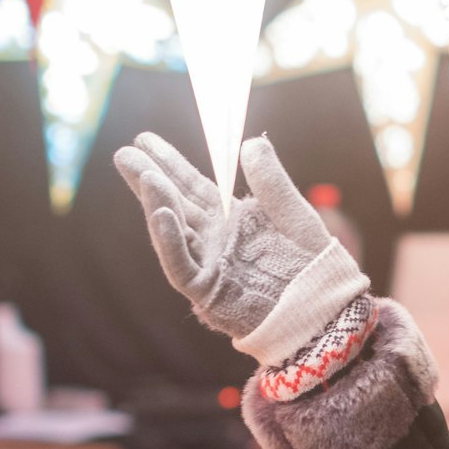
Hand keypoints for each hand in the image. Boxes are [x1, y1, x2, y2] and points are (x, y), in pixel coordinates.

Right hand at [115, 133, 367, 364]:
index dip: (171, 163)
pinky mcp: (208, 293)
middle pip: (176, 205)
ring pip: (175, 232)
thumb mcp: (294, 216)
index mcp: (232, 220)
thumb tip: (250, 141)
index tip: (145, 139)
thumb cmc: (313, 265)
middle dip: (150, 179)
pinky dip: (170, 241)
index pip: (194, 186)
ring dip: (157, 205)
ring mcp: (209, 265)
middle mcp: (214, 241)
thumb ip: (273, 183)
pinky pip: (182, 266)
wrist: (324, 309)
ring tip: (145, 176)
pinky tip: (161, 213)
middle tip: (124, 154)